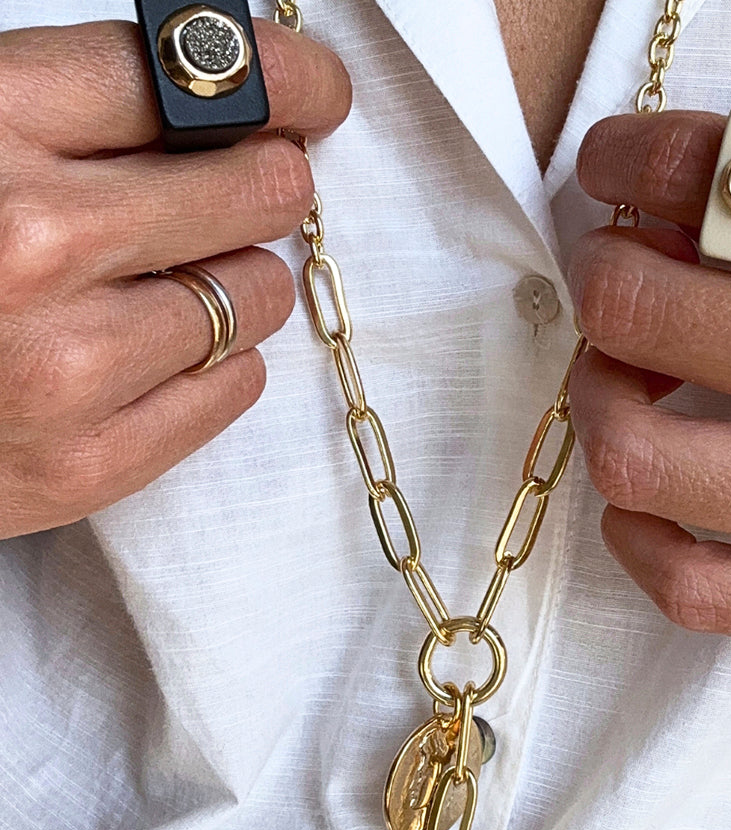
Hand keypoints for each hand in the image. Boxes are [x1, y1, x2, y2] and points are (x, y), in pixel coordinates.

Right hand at [0, 18, 349, 538]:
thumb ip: (78, 118)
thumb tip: (226, 99)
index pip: (195, 80)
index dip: (279, 79)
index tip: (312, 90)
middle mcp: (32, 245)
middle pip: (256, 189)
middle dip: (270, 184)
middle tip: (262, 188)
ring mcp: (65, 366)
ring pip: (258, 295)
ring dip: (242, 284)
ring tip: (178, 285)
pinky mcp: (90, 463)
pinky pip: (237, 386)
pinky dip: (222, 363)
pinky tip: (165, 353)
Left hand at [569, 110, 730, 651]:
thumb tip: (680, 213)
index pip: (729, 177)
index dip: (635, 160)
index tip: (613, 168)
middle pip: (648, 315)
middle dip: (601, 281)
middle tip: (611, 280)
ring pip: (641, 458)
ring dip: (599, 408)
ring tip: (623, 387)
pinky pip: (692, 587)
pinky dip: (637, 536)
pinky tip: (648, 499)